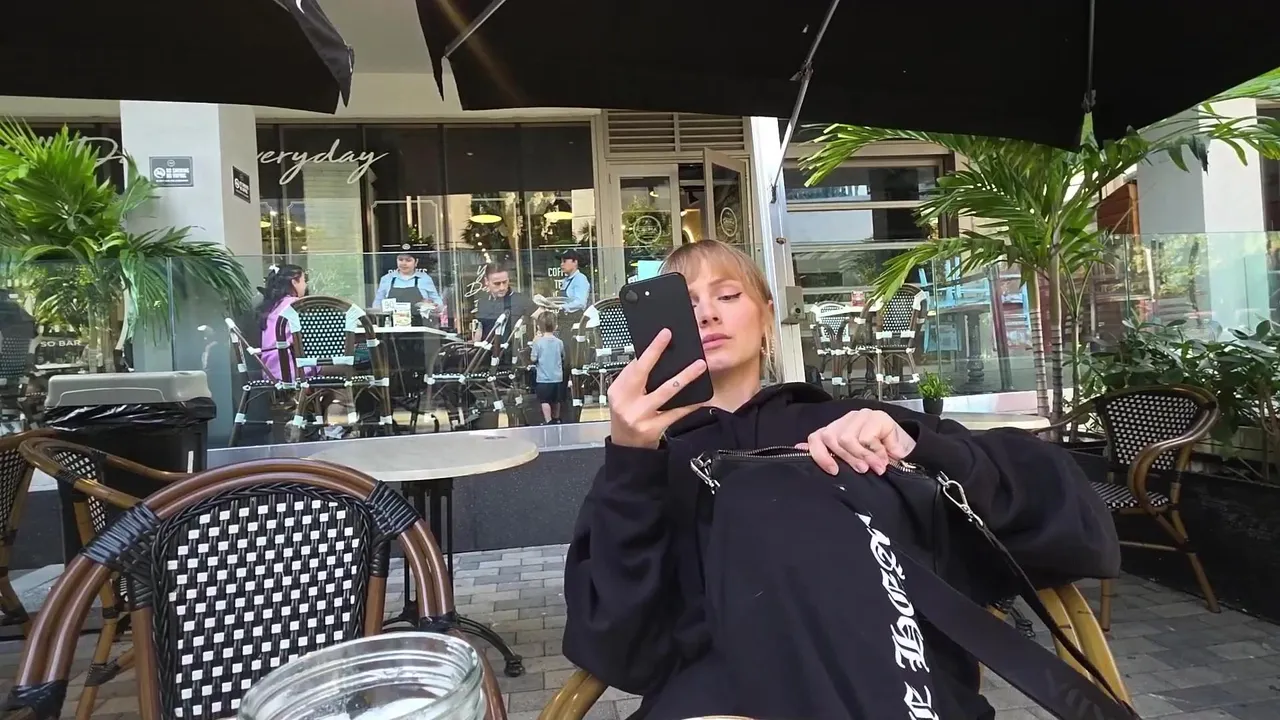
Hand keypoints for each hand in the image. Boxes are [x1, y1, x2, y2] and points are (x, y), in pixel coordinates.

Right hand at [608, 328, 707, 448]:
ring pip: (665, 392)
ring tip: (699, 366)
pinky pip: (675, 413)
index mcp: (618, 390)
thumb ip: (636, 379)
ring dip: (684, 377)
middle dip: (658, 354)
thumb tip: (657, 356)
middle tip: (673, 339)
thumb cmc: (627, 416)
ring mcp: (639, 416)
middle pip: (644, 374)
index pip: (634, 365)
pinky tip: (701, 398)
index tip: (664, 334)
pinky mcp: (653, 428)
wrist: (626, 446)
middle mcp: (626, 402)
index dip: (650, 349)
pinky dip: (689, 405)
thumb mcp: (623, 396)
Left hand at [800, 408, 916, 475]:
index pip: (816, 437)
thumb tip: (800, 449)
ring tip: (875, 467)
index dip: (819, 455)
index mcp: (836, 430)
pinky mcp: (876, 417)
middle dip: (847, 459)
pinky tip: (885, 458)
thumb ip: (829, 454)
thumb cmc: (878, 458)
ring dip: (863, 457)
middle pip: (831, 439)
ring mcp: (860, 416)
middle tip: (863, 471)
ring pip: (847, 439)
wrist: (909, 453)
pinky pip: (866, 438)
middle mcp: (845, 421)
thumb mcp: (853, 460)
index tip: (833, 471)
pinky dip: (876, 453)